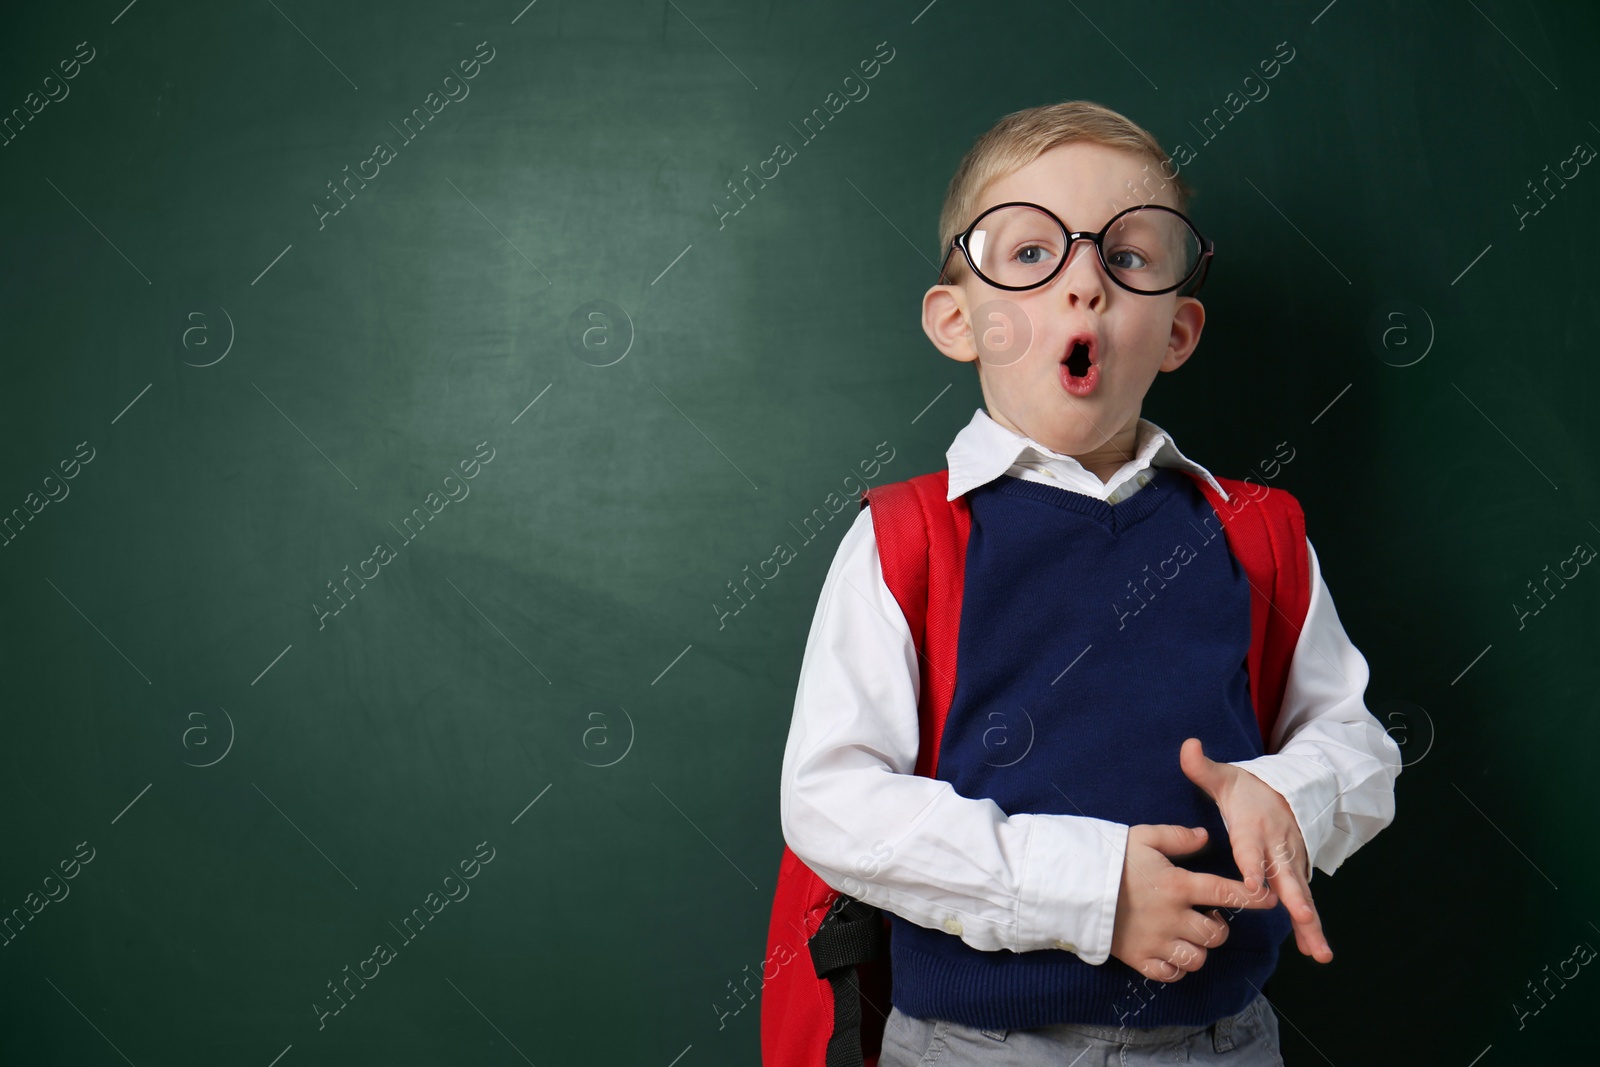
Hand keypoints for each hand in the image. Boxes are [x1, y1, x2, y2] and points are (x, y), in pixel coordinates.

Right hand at [1109, 823, 1278, 982]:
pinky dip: (1177, 967)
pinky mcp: (1140, 959)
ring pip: (1198, 958)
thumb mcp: (1142, 837)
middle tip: (1204, 916)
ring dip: (1199, 948)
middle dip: (1218, 927)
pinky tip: (1171, 951)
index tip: (1271, 900)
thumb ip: (1177, 836)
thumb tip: (1205, 837)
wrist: (1072, 887)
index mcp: (1177, 885)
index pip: (1227, 893)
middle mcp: (1173, 917)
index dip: (1253, 897)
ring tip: (1187, 934)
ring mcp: (1157, 942)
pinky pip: (1172, 974)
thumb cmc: (1110, 859)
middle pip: (1217, 935)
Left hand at [1179, 736, 1333, 962]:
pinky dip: (1311, 925)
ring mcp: (1291, 860)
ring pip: (1301, 894)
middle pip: (1286, 875)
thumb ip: (1203, 767)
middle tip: (1302, 917)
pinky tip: (1315, 951)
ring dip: (1309, 922)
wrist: (1284, 790)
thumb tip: (1188, 745)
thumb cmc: (1246, 789)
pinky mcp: (1297, 872)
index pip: (1251, 847)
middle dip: (1295, 898)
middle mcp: (1277, 846)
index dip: (1252, 864)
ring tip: (1317, 951)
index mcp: (1253, 826)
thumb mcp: (1224, 776)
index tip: (1251, 884)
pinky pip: (1304, 900)